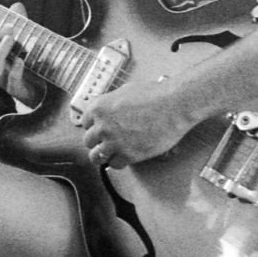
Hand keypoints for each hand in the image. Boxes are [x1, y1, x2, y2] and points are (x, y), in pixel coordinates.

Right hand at [0, 5, 45, 106]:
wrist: (48, 90)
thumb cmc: (32, 65)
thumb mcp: (26, 42)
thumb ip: (21, 25)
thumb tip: (16, 5)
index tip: (0, 26)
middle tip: (7, 30)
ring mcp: (6, 83)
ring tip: (10, 40)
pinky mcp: (19, 91)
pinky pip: (11, 84)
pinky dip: (14, 71)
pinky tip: (20, 60)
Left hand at [75, 77, 195, 168]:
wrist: (173, 106)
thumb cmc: (155, 95)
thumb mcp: (125, 91)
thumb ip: (112, 103)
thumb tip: (109, 108)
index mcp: (99, 108)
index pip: (85, 123)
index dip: (94, 127)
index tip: (100, 130)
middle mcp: (102, 126)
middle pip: (88, 141)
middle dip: (97, 141)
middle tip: (106, 142)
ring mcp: (113, 142)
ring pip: (96, 156)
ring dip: (103, 155)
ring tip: (111, 154)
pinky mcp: (127, 155)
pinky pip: (114, 164)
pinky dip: (119, 162)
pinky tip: (125, 158)